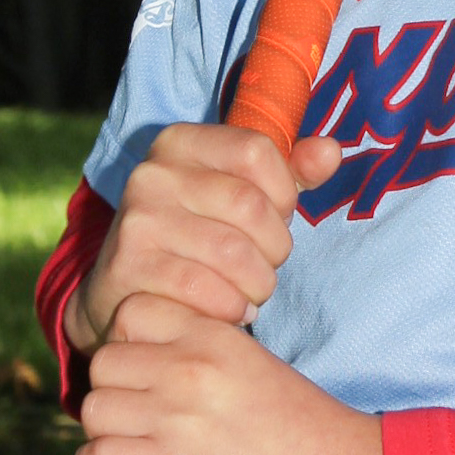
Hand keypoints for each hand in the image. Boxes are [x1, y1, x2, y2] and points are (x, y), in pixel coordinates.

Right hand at [66, 124, 341, 350]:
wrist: (124, 292)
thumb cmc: (197, 236)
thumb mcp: (241, 194)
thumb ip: (291, 172)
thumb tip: (331, 153)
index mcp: (179, 143)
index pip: (257, 151)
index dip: (282, 192)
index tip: (274, 217)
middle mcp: (152, 174)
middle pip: (250, 206)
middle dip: (275, 248)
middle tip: (265, 266)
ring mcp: (137, 221)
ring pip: (234, 254)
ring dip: (258, 285)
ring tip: (249, 292)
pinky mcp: (129, 268)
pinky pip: (208, 291)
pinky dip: (232, 309)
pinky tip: (228, 311)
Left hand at [75, 298, 395, 454]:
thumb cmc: (306, 431)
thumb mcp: (254, 367)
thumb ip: (203, 360)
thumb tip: (152, 377)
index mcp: (213, 336)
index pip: (131, 311)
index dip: (131, 342)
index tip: (147, 371)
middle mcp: (187, 368)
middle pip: (103, 364)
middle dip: (114, 392)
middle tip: (139, 419)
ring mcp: (173, 417)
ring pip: (92, 410)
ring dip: (107, 433)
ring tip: (137, 450)